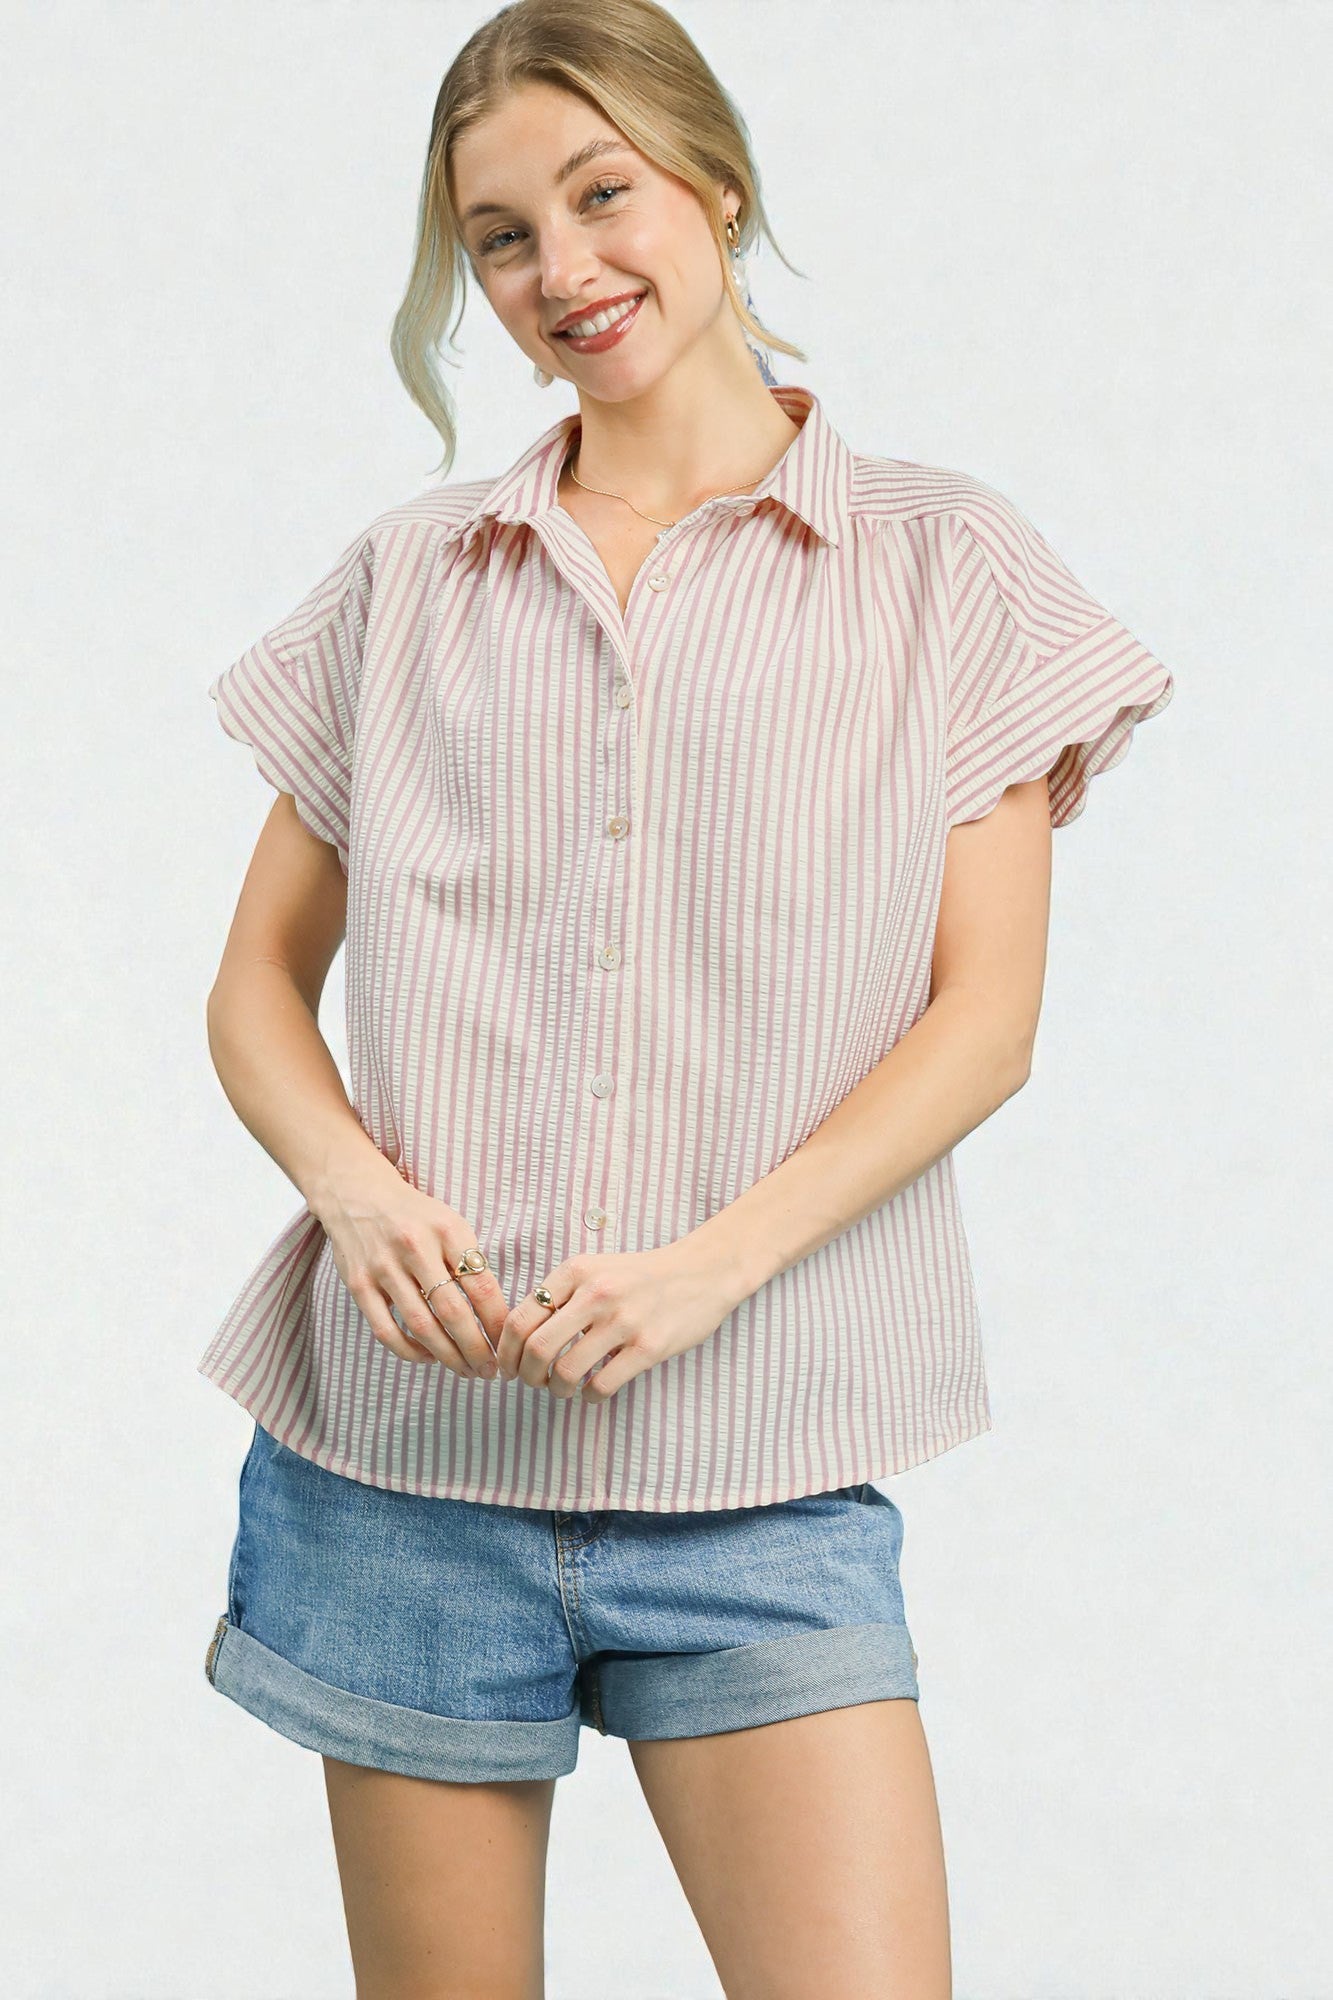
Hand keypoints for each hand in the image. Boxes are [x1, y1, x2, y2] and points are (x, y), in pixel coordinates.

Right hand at [311, 1158, 504, 1379]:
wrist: (357, 1194)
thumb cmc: (415, 1216)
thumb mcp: (450, 1224)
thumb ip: (470, 1263)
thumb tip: (496, 1316)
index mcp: (447, 1230)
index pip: (482, 1287)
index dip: (498, 1324)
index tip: (509, 1345)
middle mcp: (414, 1247)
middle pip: (453, 1312)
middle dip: (477, 1349)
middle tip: (490, 1370)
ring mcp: (383, 1267)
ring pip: (421, 1326)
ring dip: (447, 1356)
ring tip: (465, 1370)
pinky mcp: (359, 1284)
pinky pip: (386, 1330)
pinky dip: (409, 1351)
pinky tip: (427, 1357)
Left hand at [494, 1241, 741, 1399]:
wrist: (702, 1271)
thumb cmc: (641, 1276)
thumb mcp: (596, 1269)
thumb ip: (560, 1294)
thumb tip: (518, 1338)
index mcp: (576, 1271)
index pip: (521, 1318)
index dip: (506, 1351)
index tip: (510, 1366)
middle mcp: (596, 1293)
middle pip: (537, 1348)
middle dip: (527, 1375)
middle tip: (532, 1382)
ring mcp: (624, 1321)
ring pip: (566, 1372)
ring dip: (557, 1390)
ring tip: (564, 1389)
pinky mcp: (648, 1347)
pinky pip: (601, 1386)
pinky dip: (589, 1397)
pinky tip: (593, 1391)